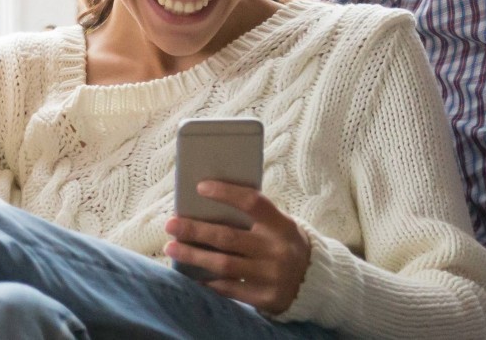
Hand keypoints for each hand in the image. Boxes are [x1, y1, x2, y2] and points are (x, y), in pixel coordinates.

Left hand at [162, 180, 311, 314]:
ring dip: (193, 256)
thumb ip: (254, 218)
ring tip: (171, 248)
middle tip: (171, 224)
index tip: (200, 187)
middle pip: (228, 237)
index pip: (252, 203)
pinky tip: (191, 275)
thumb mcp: (279, 226)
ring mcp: (272, 276)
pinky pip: (230, 289)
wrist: (314, 281)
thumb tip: (207, 205)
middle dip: (195, 231)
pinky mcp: (266, 298)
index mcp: (282, 225)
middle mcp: (277, 250)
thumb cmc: (284, 244)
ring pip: (224, 265)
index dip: (226, 193)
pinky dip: (208, 282)